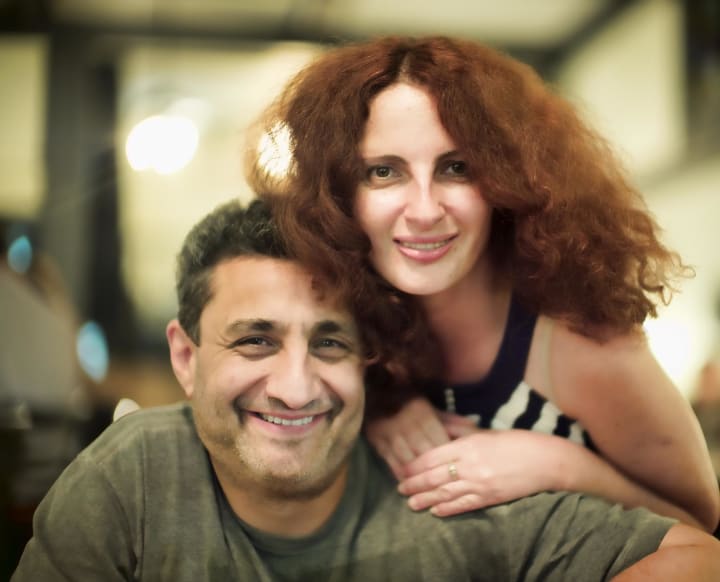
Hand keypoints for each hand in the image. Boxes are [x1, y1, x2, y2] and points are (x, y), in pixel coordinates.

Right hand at [366, 397, 472, 478]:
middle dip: (437, 472)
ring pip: (409, 462)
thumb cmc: (408, 402)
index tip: (460, 469)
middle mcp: (408, 426)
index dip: (450, 457)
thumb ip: (450, 419)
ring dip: (419, 479)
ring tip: (430, 492)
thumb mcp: (430, 406)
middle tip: (448, 486)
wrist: (375, 396)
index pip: (440, 442)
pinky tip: (410, 485)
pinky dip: (402, 476)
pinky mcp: (379, 444)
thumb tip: (474, 427)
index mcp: (424, 414)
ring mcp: (392, 436)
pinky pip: (392, 464)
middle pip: (426, 455)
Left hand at [397, 430, 573, 515]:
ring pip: (446, 493)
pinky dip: (448, 508)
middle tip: (400, 488)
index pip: (434, 456)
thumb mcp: (485, 432)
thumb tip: (440, 426)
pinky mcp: (490, 497)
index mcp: (469, 445)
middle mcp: (471, 465)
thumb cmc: (516, 442)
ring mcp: (480, 483)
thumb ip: (460, 432)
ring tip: (411, 503)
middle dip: (415, 483)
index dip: (415, 464)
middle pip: (435, 476)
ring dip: (426, 499)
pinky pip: (464, 505)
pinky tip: (436, 511)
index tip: (402, 468)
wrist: (546, 461)